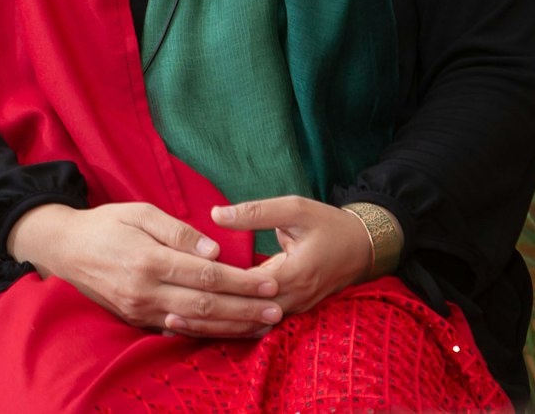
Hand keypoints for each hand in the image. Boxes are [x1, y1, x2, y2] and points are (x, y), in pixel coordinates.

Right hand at [7, 202, 281, 336]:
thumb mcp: (139, 211)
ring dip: (231, 326)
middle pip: (206, 306)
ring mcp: (140, 310)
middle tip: (277, 309)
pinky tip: (227, 331)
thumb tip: (213, 249)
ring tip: (262, 324)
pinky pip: (176, 330)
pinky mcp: (136, 319)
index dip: (240, 280)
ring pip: (195, 324)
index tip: (269, 281)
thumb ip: (177, 230)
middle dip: (245, 309)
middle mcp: (146, 291)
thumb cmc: (106, 222)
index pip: (206, 275)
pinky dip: (205, 333)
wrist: (65, 248)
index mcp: (150, 259)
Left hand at [166, 196, 372, 331]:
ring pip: (249, 327)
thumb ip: (255, 212)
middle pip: (244, 317)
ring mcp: (293, 310)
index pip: (247, 290)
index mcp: (294, 274)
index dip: (216, 290)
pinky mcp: (291, 311)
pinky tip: (209, 325)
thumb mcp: (295, 208)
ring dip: (216, 327)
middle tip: (170, 314)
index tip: (183, 287)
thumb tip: (216, 214)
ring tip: (181, 324)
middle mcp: (293, 300)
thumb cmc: (328, 223)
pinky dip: (233, 327)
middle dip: (208, 317)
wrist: (363, 246)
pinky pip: (258, 325)